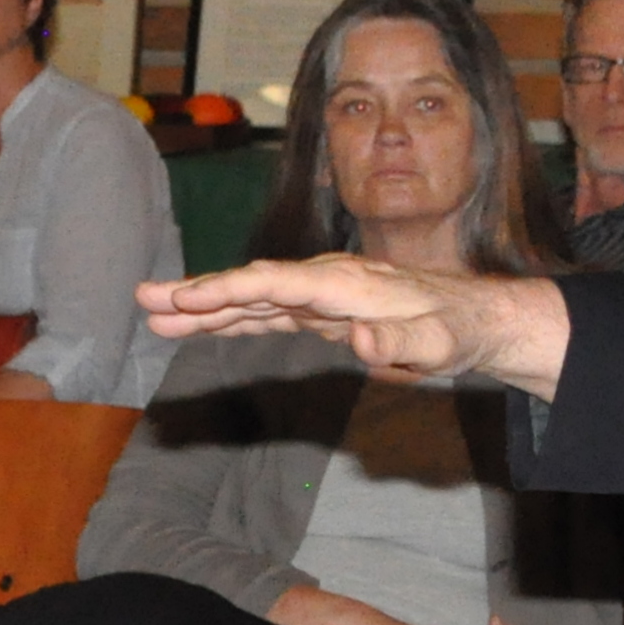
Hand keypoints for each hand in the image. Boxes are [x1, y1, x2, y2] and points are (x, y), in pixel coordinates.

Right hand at [141, 260, 569, 395]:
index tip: (184, 297)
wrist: (479, 320)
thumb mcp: (437, 344)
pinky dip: (234, 317)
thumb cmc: (458, 331)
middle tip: (144, 299)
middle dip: (198, 293)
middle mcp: (327, 281)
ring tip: (154, 313)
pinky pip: (269, 312)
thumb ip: (397, 340)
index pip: (275, 283)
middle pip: (252, 284)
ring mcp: (323, 295)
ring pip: (254, 298)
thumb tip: (354, 335)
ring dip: (205, 306)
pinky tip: (201, 323)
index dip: (227, 289)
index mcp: (346, 283)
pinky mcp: (324, 311)